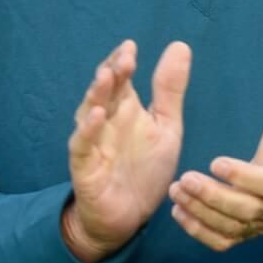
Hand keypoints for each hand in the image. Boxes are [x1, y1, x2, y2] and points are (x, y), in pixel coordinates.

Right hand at [62, 39, 191, 262]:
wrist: (129, 217)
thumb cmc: (145, 169)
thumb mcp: (166, 127)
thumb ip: (170, 90)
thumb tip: (180, 45)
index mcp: (124, 109)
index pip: (120, 78)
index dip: (122, 61)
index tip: (131, 46)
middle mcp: (105, 121)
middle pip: (104, 91)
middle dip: (112, 73)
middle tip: (124, 58)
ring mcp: (92, 143)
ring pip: (88, 113)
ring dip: (97, 95)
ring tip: (107, 77)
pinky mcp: (85, 167)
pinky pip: (82, 145)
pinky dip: (87, 130)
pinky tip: (97, 116)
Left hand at [168, 91, 262, 251]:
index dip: (243, 177)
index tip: (216, 162)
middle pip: (245, 210)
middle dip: (213, 197)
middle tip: (185, 179)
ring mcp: (261, 222)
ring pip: (231, 227)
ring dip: (200, 212)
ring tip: (176, 191)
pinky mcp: (246, 230)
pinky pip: (223, 240)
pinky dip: (199, 231)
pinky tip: (179, 212)